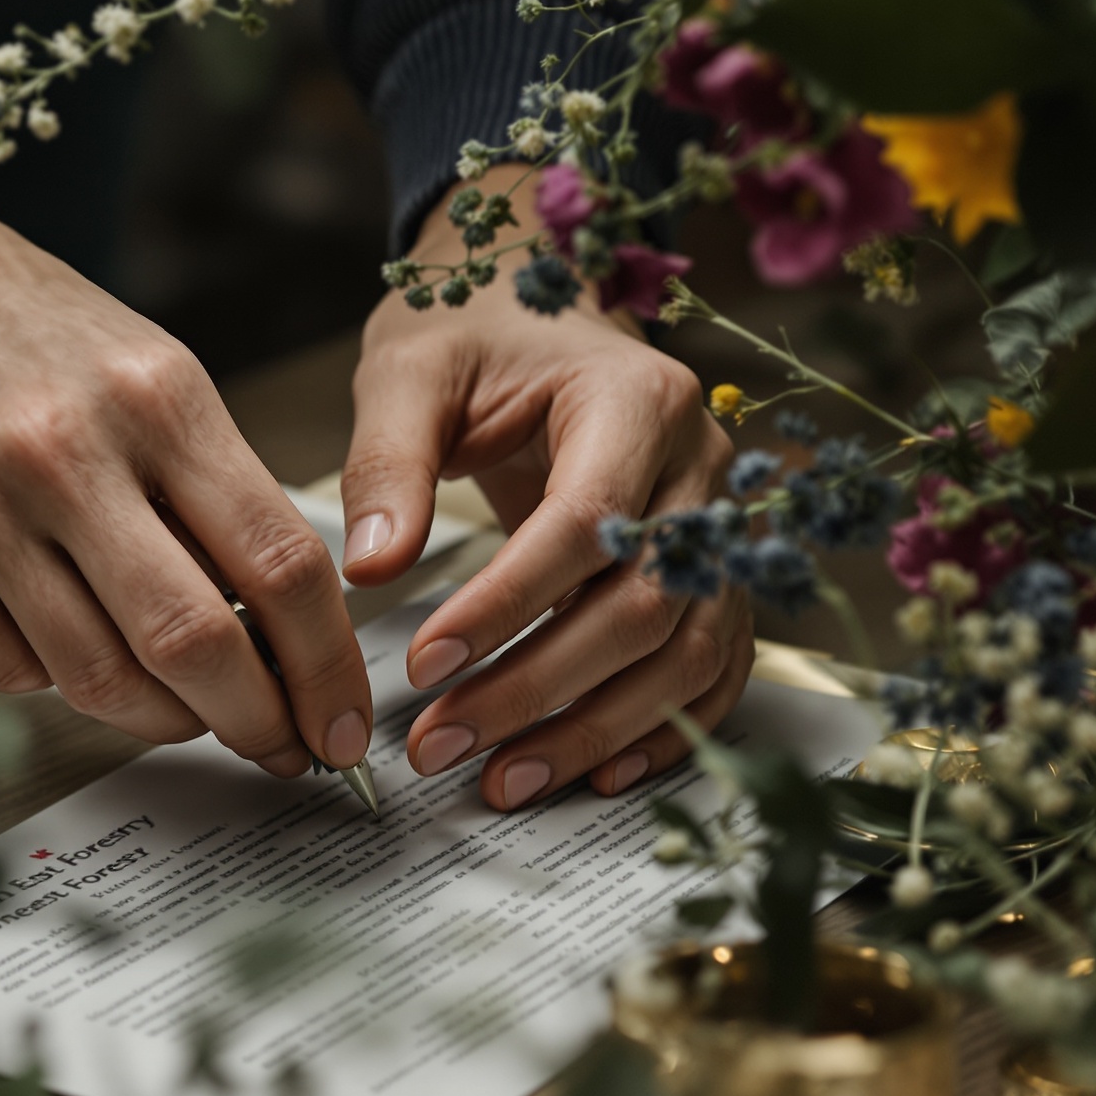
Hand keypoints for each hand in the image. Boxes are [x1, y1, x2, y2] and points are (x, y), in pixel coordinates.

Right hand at [0, 0, 372, 773]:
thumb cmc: (16, 315)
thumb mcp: (147, 364)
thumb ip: (211, 482)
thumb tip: (281, 619)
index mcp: (158, 398)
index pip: (279, 563)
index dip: (326, 665)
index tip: (344, 718)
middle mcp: (70, 453)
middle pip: (196, 641)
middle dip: (257, 721)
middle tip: (282, 748)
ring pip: (98, 676)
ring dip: (164, 720)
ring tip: (191, 714)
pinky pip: (6, 668)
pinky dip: (59, 686)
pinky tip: (80, 655)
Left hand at [342, 165, 754, 809]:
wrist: (542, 315)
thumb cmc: (476, 335)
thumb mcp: (411, 371)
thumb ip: (389, 463)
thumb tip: (373, 568)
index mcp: (638, 399)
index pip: (584, 525)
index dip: (507, 607)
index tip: (423, 665)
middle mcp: (703, 467)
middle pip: (643, 605)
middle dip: (539, 688)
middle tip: (442, 742)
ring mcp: (722, 526)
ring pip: (683, 653)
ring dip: (593, 730)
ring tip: (498, 780)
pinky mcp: (715, 574)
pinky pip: (711, 668)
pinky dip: (658, 729)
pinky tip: (589, 772)